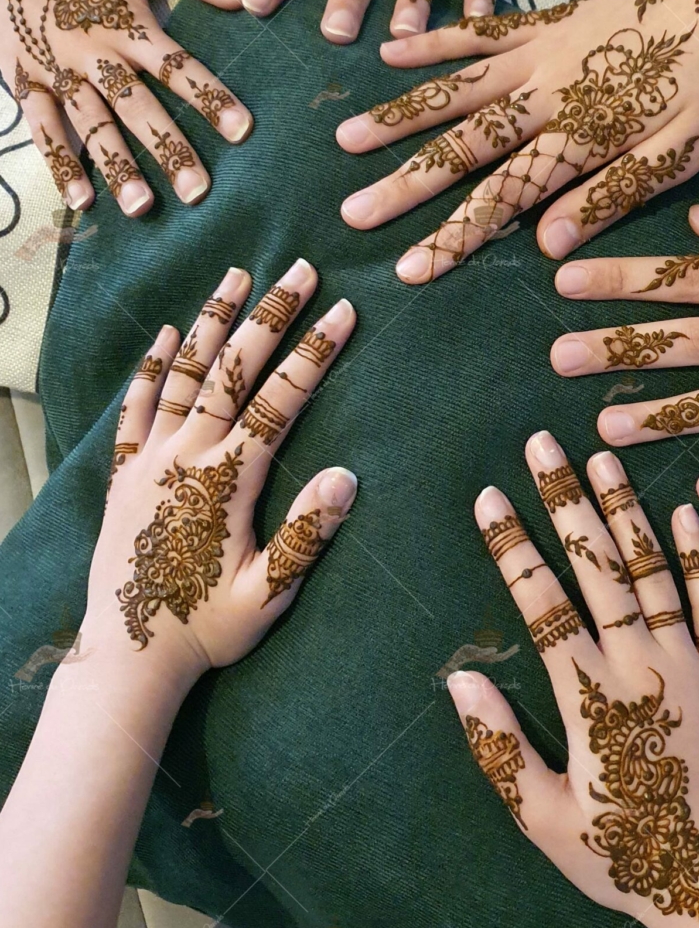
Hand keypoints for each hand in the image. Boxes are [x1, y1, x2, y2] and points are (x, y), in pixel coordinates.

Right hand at [0, 0, 252, 215]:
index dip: (210, 97)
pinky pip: (43, 128)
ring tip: (142, 206)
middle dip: (167, 149)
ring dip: (117, 167)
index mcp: (127, 23)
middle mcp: (93, 52)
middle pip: (135, 106)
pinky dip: (59, 165)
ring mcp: (57, 70)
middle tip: (197, 190)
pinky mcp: (26, 80)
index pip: (175, 66)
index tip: (242, 130)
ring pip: (91, 125)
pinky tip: (82, 202)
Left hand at [82, 258, 356, 683]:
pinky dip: (152, 367)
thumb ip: (306, 535)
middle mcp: (184, 458)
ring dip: (213, 322)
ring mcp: (149, 461)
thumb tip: (346, 476)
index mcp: (226, 482)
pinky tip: (169, 333)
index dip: (314, 354)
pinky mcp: (123, 474)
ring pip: (182, 374)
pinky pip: (136, 407)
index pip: (279, 402)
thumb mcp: (268, 595)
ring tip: (236, 276)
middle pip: (231, 370)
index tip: (344, 312)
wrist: (128, 657)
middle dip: (270, 316)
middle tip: (299, 270)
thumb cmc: (205, 630)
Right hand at [335, 0, 698, 283]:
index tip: (410, 269)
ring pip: (459, 90)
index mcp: (585, 133)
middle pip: (467, 146)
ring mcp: (545, 50)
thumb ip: (616, 192)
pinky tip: (392, 56)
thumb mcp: (687, 149)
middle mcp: (551, 92)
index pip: (506, 196)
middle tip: (353, 215)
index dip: (455, 236)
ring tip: (348, 140)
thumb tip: (547, 241)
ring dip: (402, 117)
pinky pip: (483, 32)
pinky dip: (436, 45)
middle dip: (407, 184)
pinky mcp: (552, 18)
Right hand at [447, 433, 698, 927]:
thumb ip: (500, 749)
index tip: (489, 497)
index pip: (543, 604)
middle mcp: (641, 665)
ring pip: (653, 572)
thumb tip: (459, 678)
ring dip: (625, 512)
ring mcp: (691, 665)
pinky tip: (685, 511)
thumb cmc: (624, 858)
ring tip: (601, 458)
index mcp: (590, 697)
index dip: (513, 547)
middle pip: (597, 568)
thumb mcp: (545, 821)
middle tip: (541, 445)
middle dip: (563, 502)